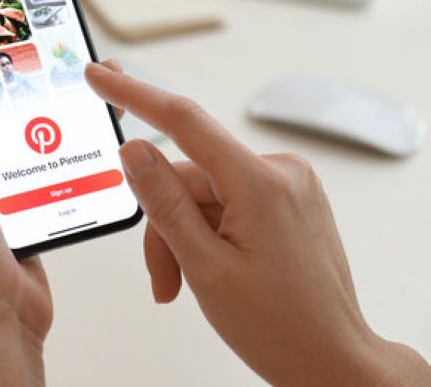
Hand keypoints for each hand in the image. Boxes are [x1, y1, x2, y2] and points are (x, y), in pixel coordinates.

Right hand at [85, 63, 430, 385]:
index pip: (184, 121)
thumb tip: (134, 150)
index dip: (134, 94)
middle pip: (188, 177)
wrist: (333, 360)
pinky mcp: (284, 199)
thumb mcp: (205, 266)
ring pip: (203, 194)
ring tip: (185, 282)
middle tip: (163, 275)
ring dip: (184, 237)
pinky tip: (210, 267)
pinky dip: (207, 232)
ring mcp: (285, 185)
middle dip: (165, 225)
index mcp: (261, 183)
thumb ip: (164, 203)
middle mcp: (278, 172)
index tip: (100, 76)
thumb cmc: (281, 327)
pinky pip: (226, 201)